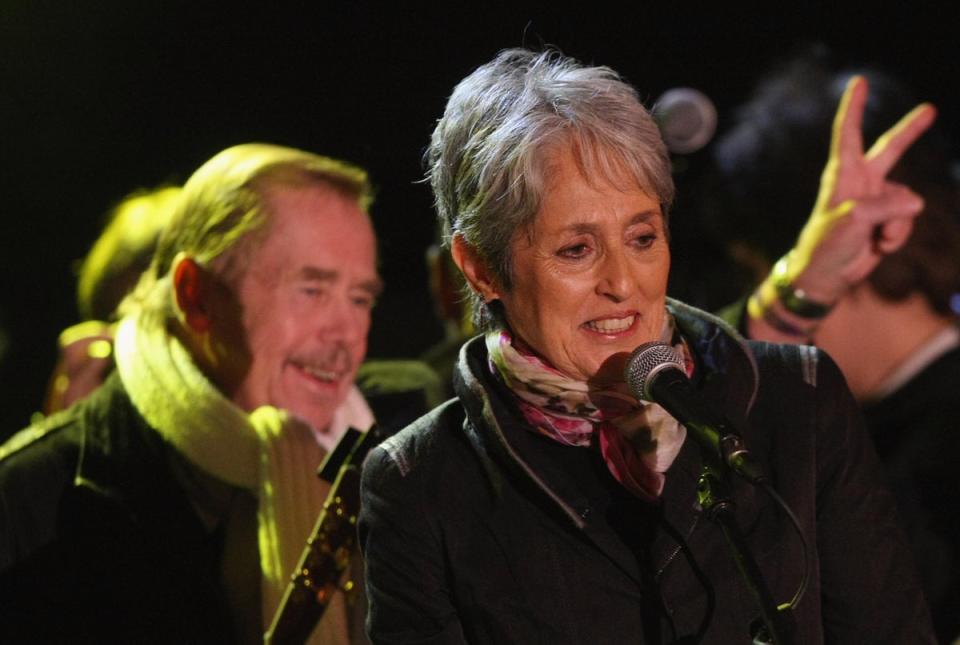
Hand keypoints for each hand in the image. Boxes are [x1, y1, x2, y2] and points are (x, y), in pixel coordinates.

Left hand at [788, 75, 935, 302]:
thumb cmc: (827, 244)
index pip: (848, 132)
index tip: (858, 82)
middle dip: (911, 131)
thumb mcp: (854, 221)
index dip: (854, 107)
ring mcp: (876, 200)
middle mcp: (861, 182)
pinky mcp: (886, 219)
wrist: (825, 276)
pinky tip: (879, 246)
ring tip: (873, 237)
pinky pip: (907, 220)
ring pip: (908, 201)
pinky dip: (897, 236)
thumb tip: (915, 202)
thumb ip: (886, 206)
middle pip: (891, 149)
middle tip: (930, 109)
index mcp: (844, 174)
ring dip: (896, 223)